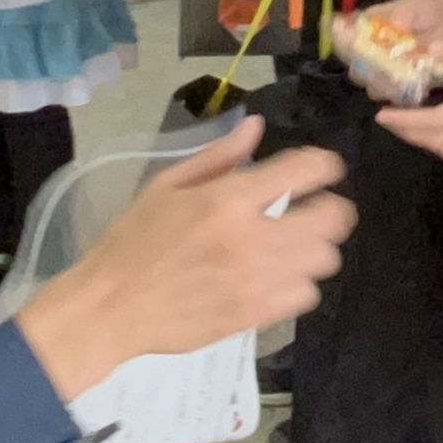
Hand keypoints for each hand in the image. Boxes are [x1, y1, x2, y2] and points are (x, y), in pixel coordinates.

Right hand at [16, 117, 354, 399]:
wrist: (111, 307)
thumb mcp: (167, 185)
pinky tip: (279, 278)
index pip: (303, 170)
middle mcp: (251, 238)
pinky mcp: (255, 315)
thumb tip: (256, 127)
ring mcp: (257, 280)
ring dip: (315, 248)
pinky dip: (300, 283)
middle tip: (315, 210)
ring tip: (294, 246)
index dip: (324, 165)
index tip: (324, 168)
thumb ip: (219, 156)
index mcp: (227, 199)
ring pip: (323, 259)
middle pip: (330, 219)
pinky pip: (306, 295)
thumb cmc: (134, 240)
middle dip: (331, 209)